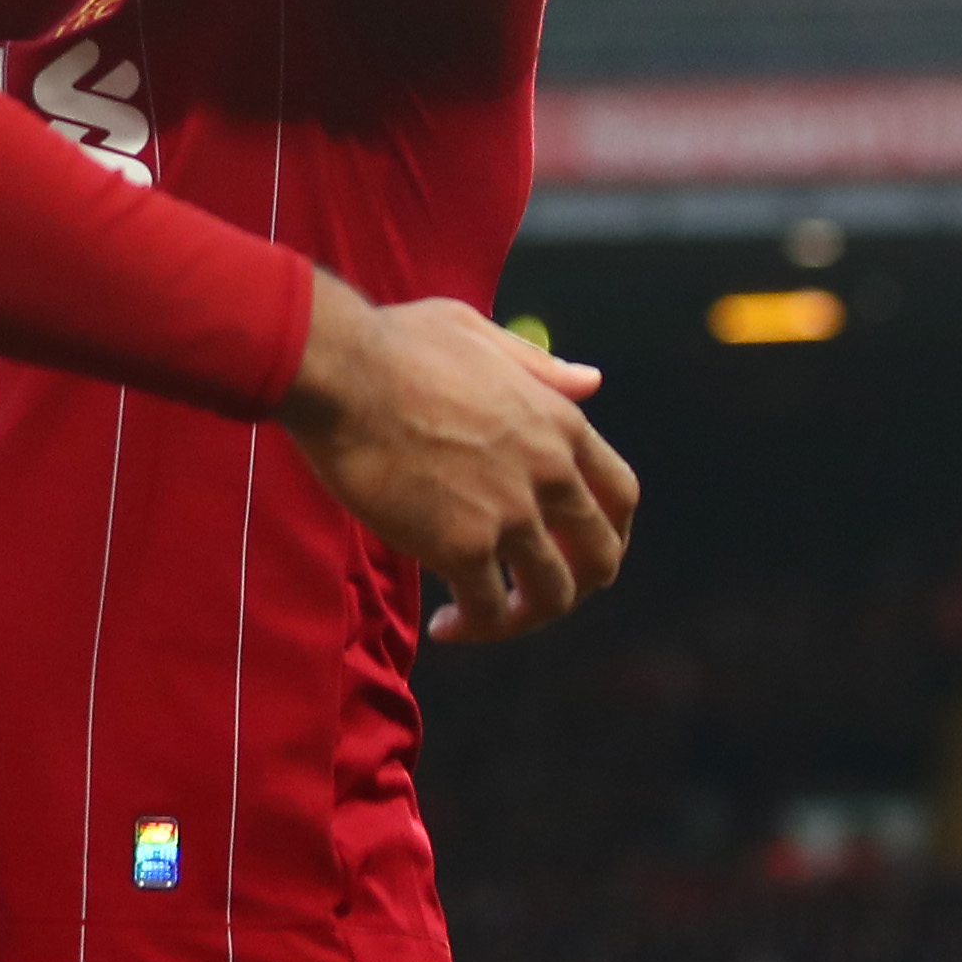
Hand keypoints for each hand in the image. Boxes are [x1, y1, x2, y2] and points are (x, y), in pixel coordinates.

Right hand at [276, 281, 639, 642]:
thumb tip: (590, 381)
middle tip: (535, 596)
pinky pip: (488, 609)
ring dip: (524, 618)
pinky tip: (445, 626)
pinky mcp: (463, 546)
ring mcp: (511, 514)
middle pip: (599, 556)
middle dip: (577, 586)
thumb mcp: (479, 334)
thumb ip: (539, 366)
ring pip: (551, 594)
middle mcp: (550, 473)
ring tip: (485, 621)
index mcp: (560, 423)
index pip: (620, 493)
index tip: (579, 548)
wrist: (342, 374)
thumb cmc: (395, 346)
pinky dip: (473, 627)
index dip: (610, 531)